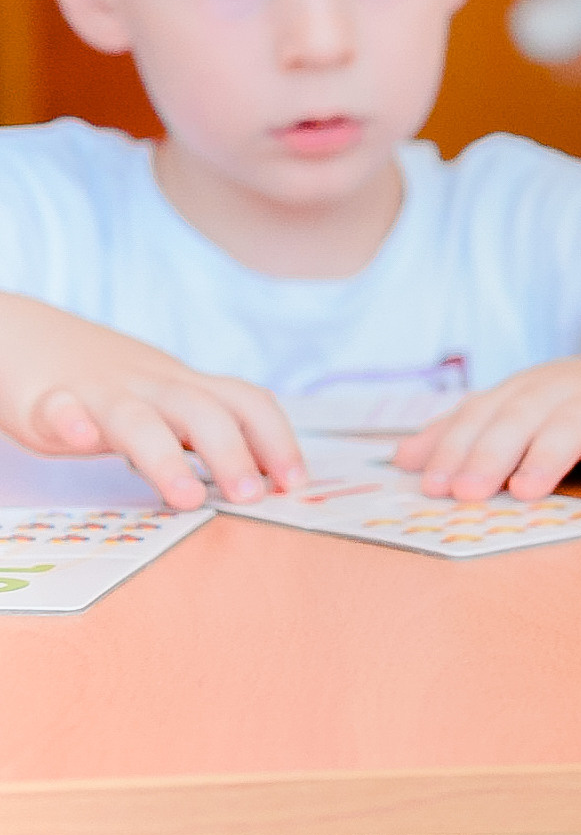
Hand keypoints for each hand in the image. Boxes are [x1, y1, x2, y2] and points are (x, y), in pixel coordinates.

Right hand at [0, 319, 301, 508]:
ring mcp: (101, 392)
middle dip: (232, 453)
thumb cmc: (116, 386)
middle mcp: (152, 387)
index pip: (247, 403)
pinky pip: (60, 408)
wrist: (32, 338)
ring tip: (185, 496)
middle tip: (251, 496)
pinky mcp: (47, 401)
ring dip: (164, 458)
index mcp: (188, 389)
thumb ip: (206, 434)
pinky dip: (71, 421)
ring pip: (136, 420)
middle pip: (200, 411)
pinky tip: (80, 438)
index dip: (276, 439)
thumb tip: (261, 478)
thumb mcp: (169, 403)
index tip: (295, 482)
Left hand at [392, 353, 580, 501]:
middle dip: (491, 453)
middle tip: (466, 492)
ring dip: (547, 455)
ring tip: (525, 491)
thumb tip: (403, 460)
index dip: (454, 448)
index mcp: (522, 390)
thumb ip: (464, 434)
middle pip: (521, 418)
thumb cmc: (573, 404)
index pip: (481, 415)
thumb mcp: (517, 410)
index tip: (430, 486)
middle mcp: (558, 392)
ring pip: (573, 424)